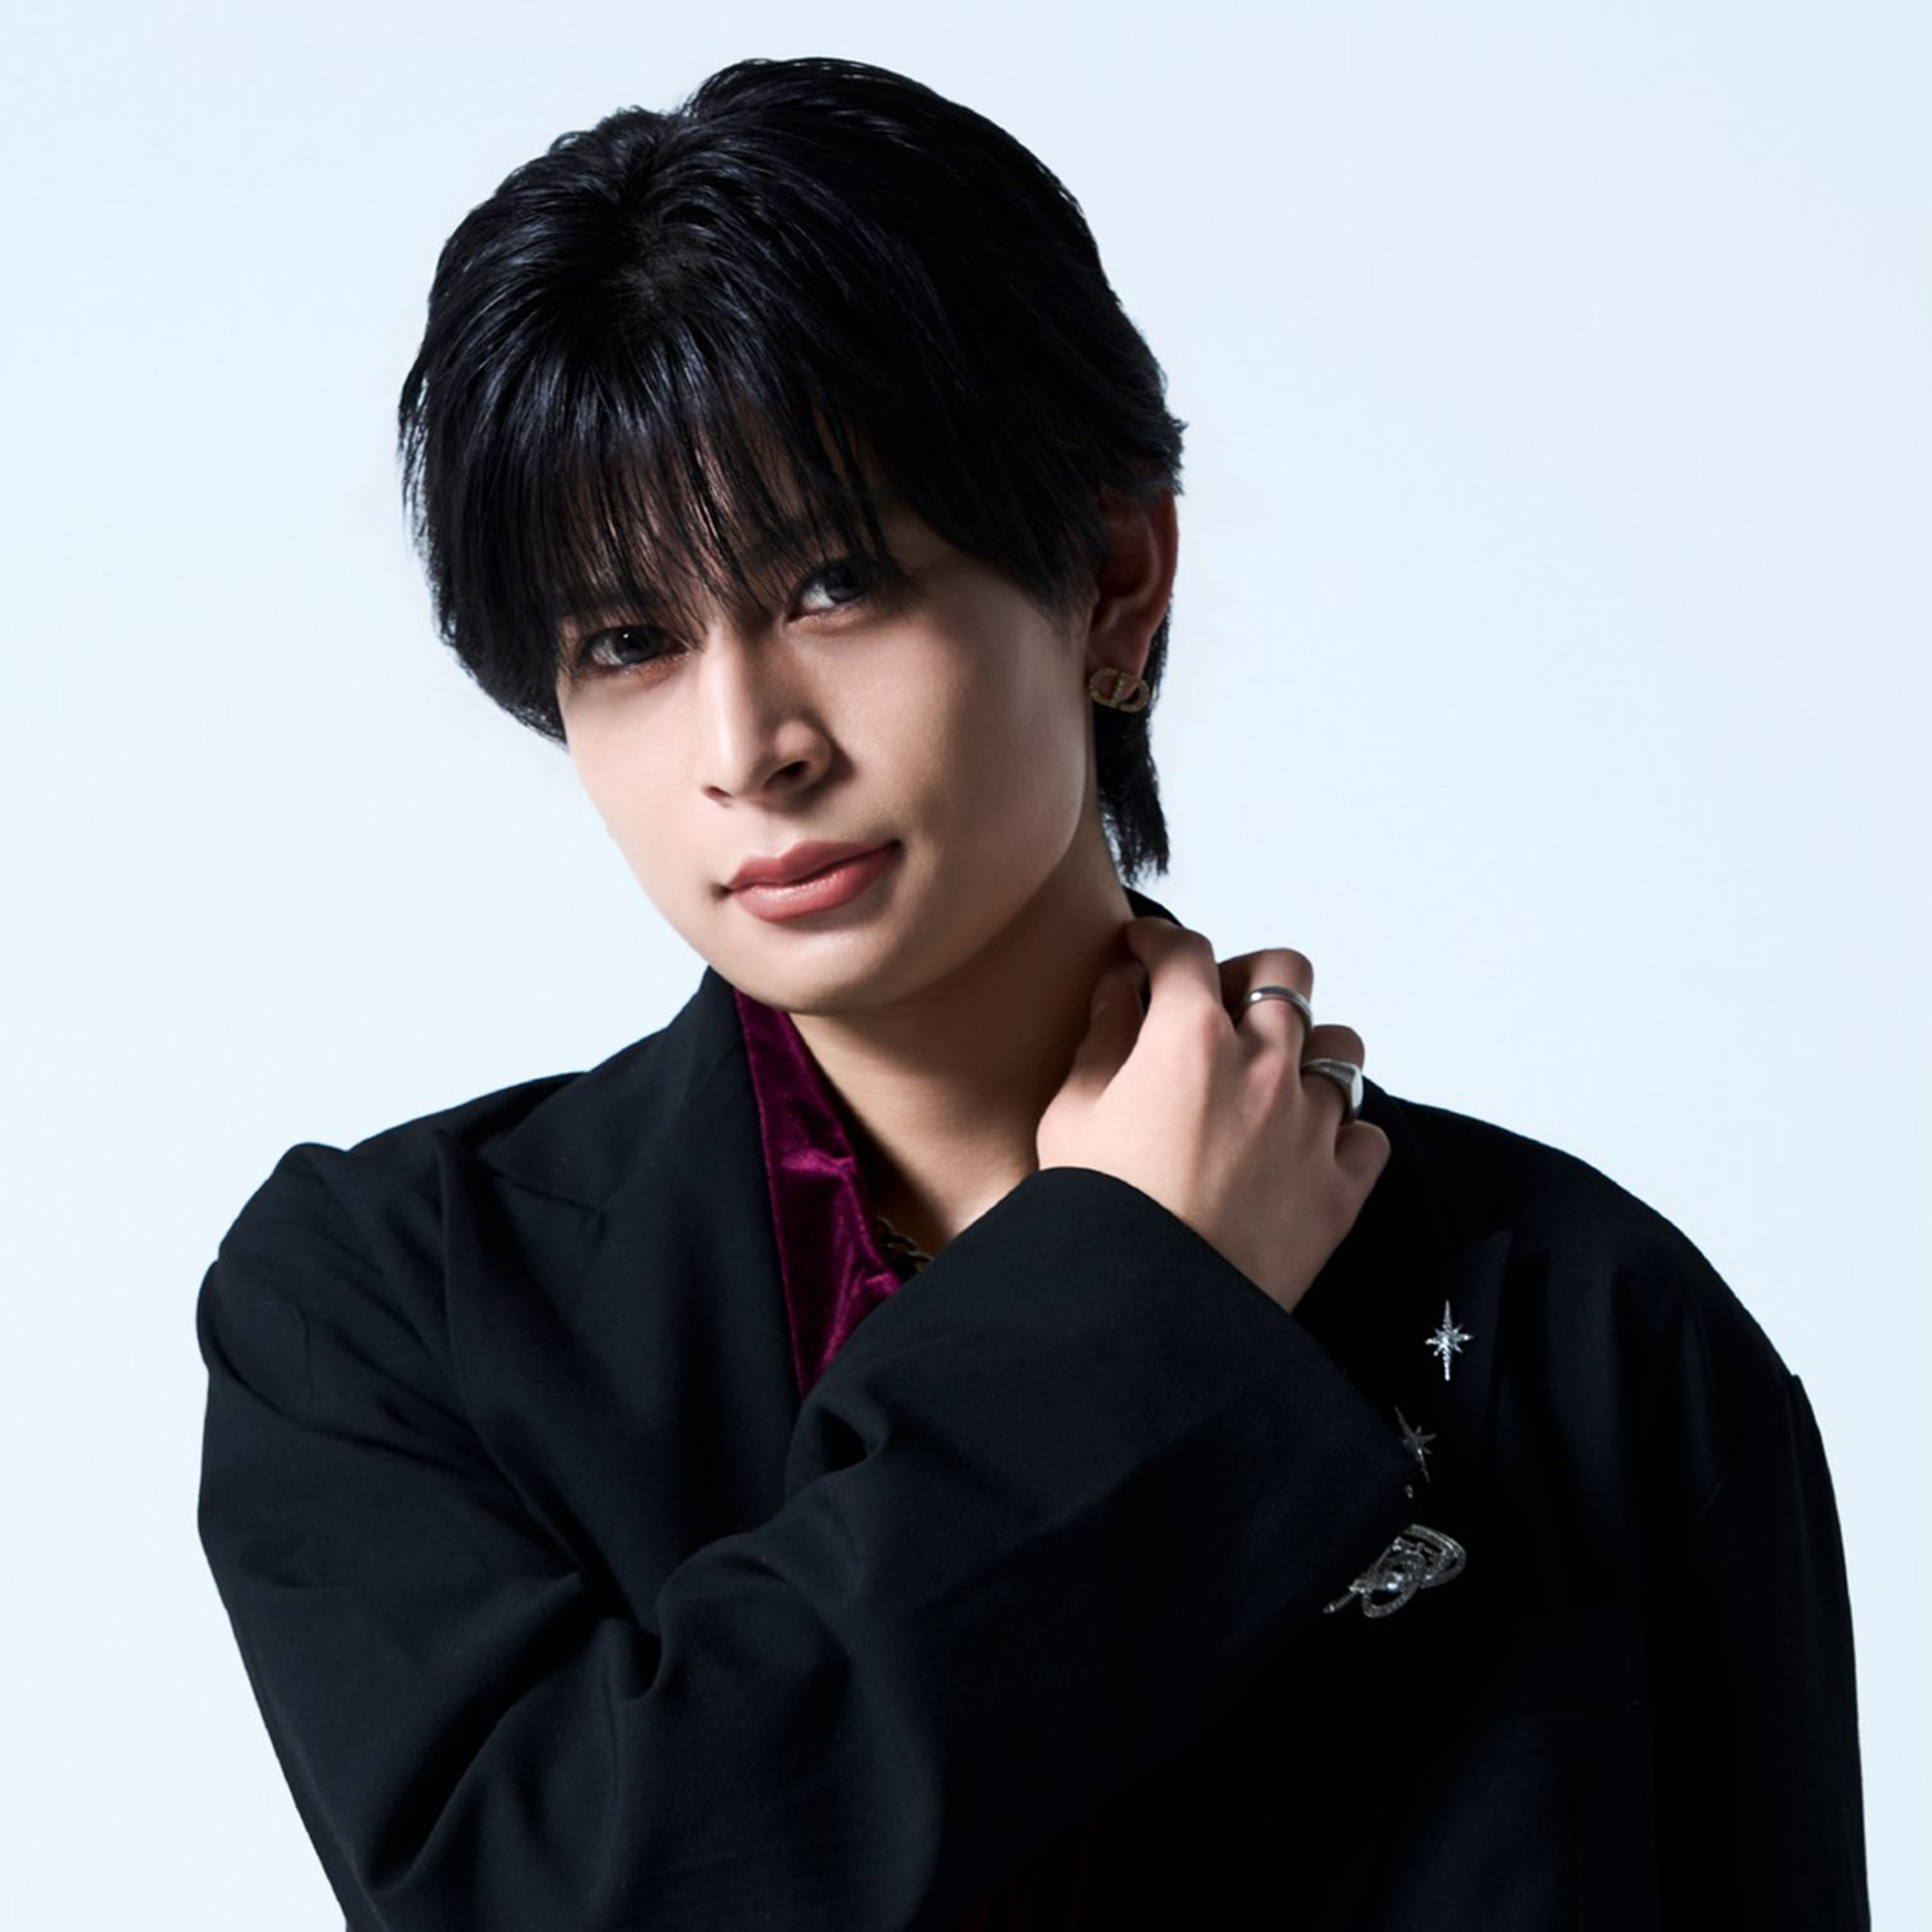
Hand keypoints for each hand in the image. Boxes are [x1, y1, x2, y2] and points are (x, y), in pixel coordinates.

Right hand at [1036, 919, 1388, 1314]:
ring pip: (1339, 1048)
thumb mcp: (1072, 1118)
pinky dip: (1339, 1131)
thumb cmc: (1098, 1214)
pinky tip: (1300, 1147)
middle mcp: (1265, 1066)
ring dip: (1305, 1048)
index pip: (1185, 952)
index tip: (1143, 949)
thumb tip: (1115, 992)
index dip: (1159, 941)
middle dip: (1248, 975)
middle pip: (1286, 972)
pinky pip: (1365, 1133)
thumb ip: (1099, 1043)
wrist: (1150, 1313)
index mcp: (1190, 1038)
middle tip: (1213, 1008)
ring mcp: (1313, 1125)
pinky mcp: (1342, 1186)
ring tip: (1268, 1078)